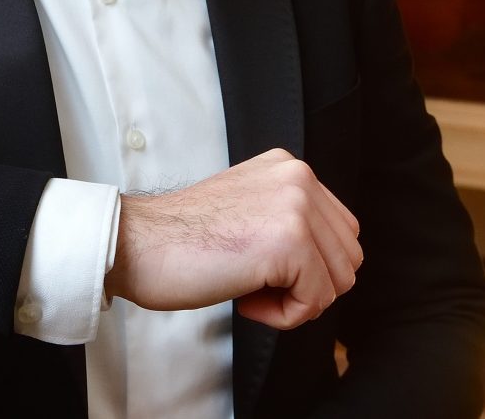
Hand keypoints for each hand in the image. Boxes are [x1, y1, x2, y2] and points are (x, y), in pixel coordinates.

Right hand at [104, 148, 361, 329]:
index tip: (262, 268)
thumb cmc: (182, 240)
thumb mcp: (249, 208)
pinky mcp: (290, 244)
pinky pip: (315, 302)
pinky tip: (245, 299)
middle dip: (307, 286)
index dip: (309, 267)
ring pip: (337, 283)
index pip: (341, 231)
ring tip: (249, 289)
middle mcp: (299, 178)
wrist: (137, 245)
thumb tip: (329, 262)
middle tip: (255, 284)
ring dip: (295, 301)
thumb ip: (289, 218)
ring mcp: (297, 208)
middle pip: (347, 259)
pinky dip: (283, 316)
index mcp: (290, 168)